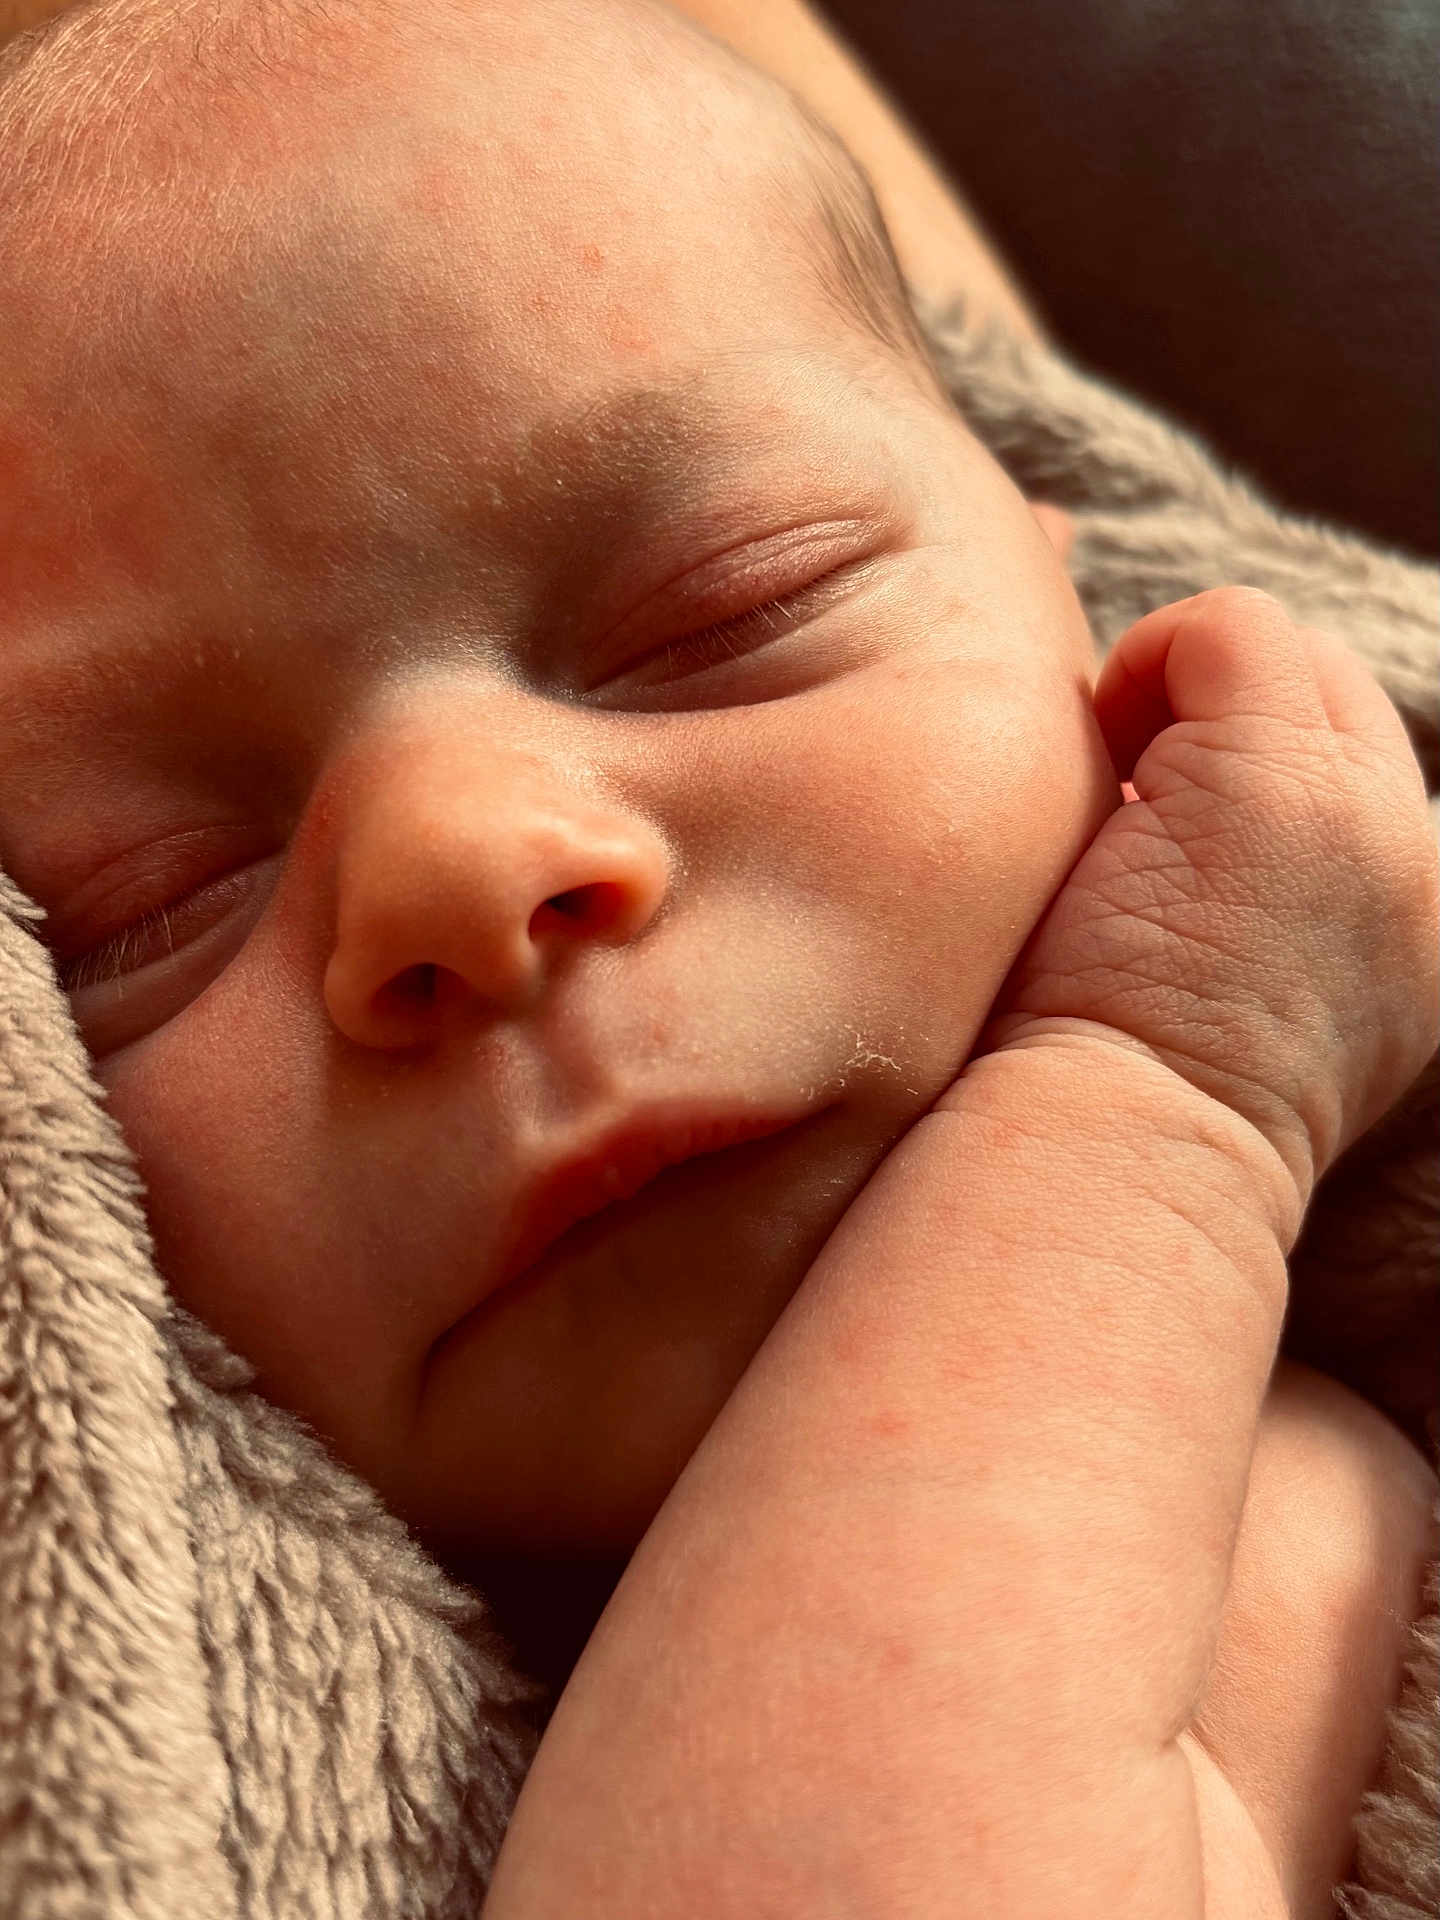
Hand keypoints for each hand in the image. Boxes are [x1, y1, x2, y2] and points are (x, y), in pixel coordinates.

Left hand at [974, 586, 1437, 1220]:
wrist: (1123, 1155)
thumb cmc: (1127, 1096)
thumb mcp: (1246, 1006)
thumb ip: (1263, 906)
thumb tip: (1174, 812)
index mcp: (1421, 930)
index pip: (1360, 775)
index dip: (1247, 773)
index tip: (1162, 845)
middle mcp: (1423, 865)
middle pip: (1333, 699)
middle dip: (1219, 724)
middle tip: (1127, 819)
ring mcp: (1365, 814)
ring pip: (1286, 658)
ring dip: (1180, 702)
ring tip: (1116, 810)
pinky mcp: (1283, 776)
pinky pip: (1225, 628)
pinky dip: (1144, 666)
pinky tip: (1097, 765)